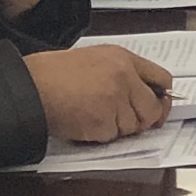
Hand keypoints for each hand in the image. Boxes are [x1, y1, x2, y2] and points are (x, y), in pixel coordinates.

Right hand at [26, 44, 170, 142]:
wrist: (32, 86)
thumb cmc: (56, 73)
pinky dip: (101, 135)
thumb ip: (123, 72)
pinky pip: (113, 136)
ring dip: (117, 127)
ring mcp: (115, 101)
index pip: (162, 78)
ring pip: (132, 126)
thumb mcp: (96, 58)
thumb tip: (144, 92)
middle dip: (144, 119)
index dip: (162, 96)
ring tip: (94, 114)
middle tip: (127, 120)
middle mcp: (124, 78)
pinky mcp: (103, 122)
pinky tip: (85, 122)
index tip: (159, 104)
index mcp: (124, 59)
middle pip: (153, 109)